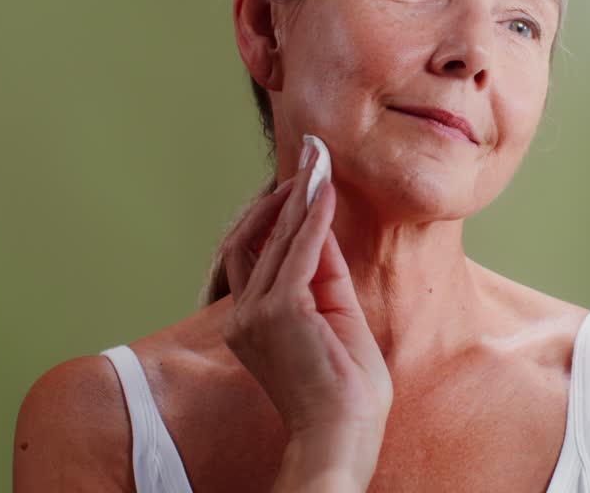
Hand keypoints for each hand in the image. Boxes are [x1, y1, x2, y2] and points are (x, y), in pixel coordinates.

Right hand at [219, 146, 391, 490]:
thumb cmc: (345, 390)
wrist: (342, 435)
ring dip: (299, 196)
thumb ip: (325, 275)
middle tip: (309, 154)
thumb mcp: (336, 319)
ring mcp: (257, 313)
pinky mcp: (281, 311)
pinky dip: (313, 218)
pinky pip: (300, 251)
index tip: (302, 178)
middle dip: (284, 192)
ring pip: (276, 239)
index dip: (279, 213)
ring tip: (318, 161)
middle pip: (258, 237)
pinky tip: (325, 192)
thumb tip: (324, 226)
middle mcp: (244, 315)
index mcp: (250, 322)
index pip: (258, 253)